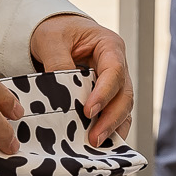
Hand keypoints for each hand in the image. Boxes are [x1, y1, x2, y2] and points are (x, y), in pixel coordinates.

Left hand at [28, 13, 132, 144]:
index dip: (104, 93)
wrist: (55, 31)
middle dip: (111, 118)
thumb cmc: (56, 30)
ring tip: (96, 145)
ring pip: (123, 108)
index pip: (114, 71)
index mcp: (109, 45)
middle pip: (124, 94)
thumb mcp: (51, 39)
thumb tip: (61, 95)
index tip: (88, 111)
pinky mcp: (107, 96)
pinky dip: (110, 130)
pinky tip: (100, 145)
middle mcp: (118, 65)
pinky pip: (114, 115)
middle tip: (94, 138)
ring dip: (112, 128)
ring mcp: (114, 83)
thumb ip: (57, 63)